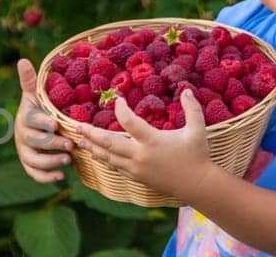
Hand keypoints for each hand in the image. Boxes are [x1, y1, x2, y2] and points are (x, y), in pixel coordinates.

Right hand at [13, 59, 73, 182]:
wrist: (38, 128)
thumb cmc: (40, 110)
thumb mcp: (36, 96)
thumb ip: (30, 81)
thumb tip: (22, 60)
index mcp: (25, 118)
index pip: (31, 120)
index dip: (42, 122)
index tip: (56, 124)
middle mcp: (23, 136)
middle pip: (33, 142)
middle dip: (51, 144)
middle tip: (69, 145)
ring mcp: (25, 151)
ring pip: (33, 160)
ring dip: (50, 161)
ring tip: (68, 160)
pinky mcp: (30, 164)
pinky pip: (34, 173)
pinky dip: (46, 177)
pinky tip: (62, 176)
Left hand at [77, 89, 218, 194]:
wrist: (196, 184)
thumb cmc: (197, 154)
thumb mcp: (198, 130)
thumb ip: (193, 109)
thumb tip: (187, 90)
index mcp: (152, 141)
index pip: (129, 122)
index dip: (120, 109)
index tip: (117, 100)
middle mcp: (140, 155)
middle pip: (109, 143)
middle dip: (92, 134)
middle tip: (78, 126)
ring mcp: (135, 168)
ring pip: (108, 157)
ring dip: (93, 147)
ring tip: (80, 140)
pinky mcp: (135, 177)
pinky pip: (115, 166)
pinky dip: (104, 159)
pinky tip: (96, 153)